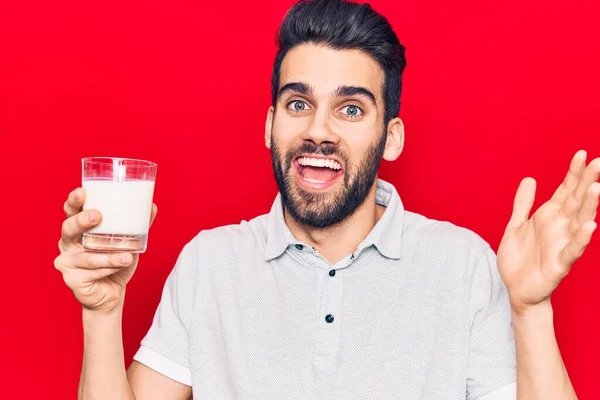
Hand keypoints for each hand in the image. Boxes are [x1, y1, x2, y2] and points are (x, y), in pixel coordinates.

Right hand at [54, 187, 157, 313]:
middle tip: (98, 216)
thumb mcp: (129, 241)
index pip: (71, 211)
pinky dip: (109, 268)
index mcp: (78, 229)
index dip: (73, 201)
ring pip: (86, 255)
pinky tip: (121, 265)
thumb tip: (152, 205)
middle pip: (68, 228)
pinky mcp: (72, 279)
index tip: (82, 192)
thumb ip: (138, 224)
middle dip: (82, 221)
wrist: (111, 294)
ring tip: (127, 255)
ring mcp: (67, 262)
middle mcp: (68, 243)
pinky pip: (91, 272)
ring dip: (108, 255)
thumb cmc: (116, 262)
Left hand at [497, 150, 599, 315]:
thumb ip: (523, 204)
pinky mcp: (559, 264)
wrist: (515, 289)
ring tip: (597, 188)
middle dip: (586, 182)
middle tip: (599, 162)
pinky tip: (590, 227)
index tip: (581, 154)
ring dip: (588, 206)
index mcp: (549, 217)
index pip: (565, 191)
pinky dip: (580, 239)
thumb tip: (529, 179)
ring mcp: (561, 245)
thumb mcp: (516, 226)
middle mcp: (559, 228)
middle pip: (576, 201)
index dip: (573, 174)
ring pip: (579, 222)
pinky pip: (572, 250)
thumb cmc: (519, 259)